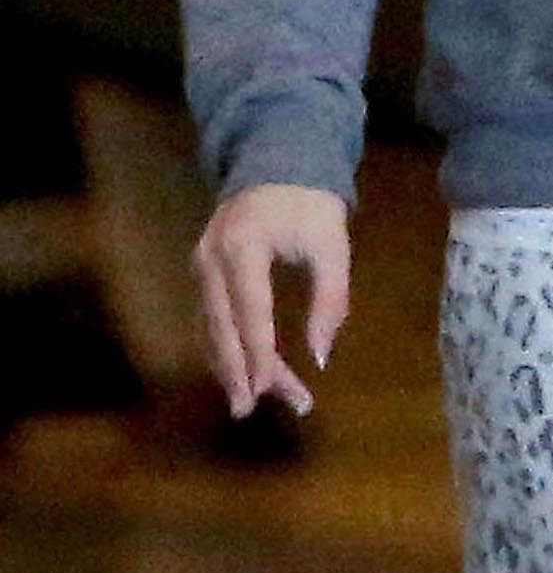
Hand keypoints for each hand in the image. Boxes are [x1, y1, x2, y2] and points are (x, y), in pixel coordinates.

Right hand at [194, 182, 349, 419]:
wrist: (277, 161)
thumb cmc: (310, 201)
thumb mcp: (332, 243)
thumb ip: (331, 297)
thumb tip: (321, 357)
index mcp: (244, 245)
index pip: (250, 311)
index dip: (258, 353)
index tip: (266, 390)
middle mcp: (211, 259)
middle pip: (223, 327)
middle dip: (237, 371)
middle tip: (249, 411)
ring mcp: (200, 266)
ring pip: (212, 328)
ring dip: (231, 365)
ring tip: (252, 400)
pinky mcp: (201, 272)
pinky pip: (210, 318)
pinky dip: (225, 347)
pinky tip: (241, 371)